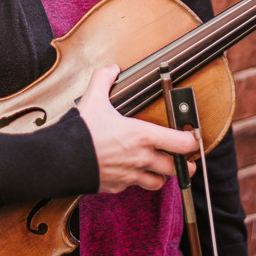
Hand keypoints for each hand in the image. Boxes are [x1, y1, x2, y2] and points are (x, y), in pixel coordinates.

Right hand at [78, 64, 198, 193]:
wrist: (62, 160)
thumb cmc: (82, 133)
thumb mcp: (94, 99)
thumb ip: (104, 80)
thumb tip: (111, 69)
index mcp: (143, 136)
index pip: (182, 144)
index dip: (192, 141)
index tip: (193, 137)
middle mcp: (142, 159)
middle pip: (176, 169)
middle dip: (184, 165)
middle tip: (185, 160)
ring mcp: (130, 175)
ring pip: (158, 182)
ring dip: (161, 175)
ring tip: (158, 166)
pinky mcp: (117, 186)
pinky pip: (133, 186)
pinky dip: (135, 180)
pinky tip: (129, 170)